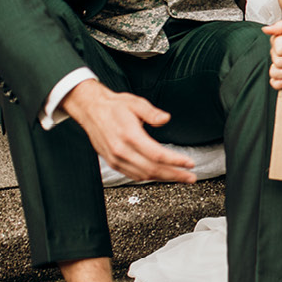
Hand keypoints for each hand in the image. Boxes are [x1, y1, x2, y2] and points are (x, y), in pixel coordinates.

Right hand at [63, 79, 194, 183]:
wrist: (91, 110)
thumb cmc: (113, 106)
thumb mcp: (135, 103)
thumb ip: (152, 112)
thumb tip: (166, 118)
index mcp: (129, 135)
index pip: (157, 155)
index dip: (175, 162)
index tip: (189, 164)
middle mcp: (122, 150)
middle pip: (153, 169)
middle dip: (175, 175)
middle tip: (190, 177)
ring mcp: (116, 159)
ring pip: (144, 175)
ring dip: (164, 179)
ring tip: (180, 177)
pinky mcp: (113, 163)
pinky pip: (134, 176)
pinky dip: (149, 177)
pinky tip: (160, 175)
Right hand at [264, 18, 281, 89]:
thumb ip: (280, 26)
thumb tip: (266, 30)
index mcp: (276, 42)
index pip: (280, 49)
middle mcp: (275, 55)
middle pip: (279, 62)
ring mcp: (277, 66)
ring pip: (276, 72)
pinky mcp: (281, 75)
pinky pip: (273, 82)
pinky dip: (279, 83)